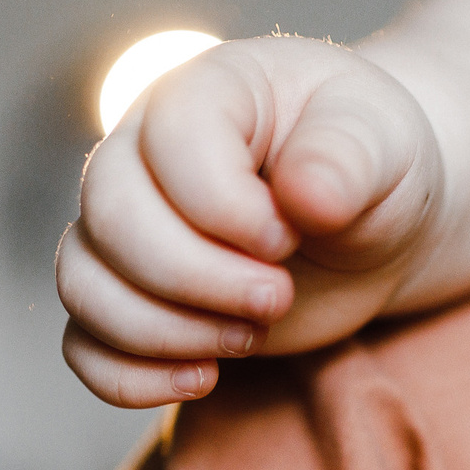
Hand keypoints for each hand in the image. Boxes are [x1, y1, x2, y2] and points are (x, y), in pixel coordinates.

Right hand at [56, 35, 443, 407]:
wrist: (373, 225)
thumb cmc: (376, 169)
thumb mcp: (386, 146)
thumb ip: (349, 159)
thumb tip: (305, 196)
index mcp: (205, 92)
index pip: (170, 143)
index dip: (225, 209)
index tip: (291, 236)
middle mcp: (143, 154)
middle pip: (111, 220)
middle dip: (198, 279)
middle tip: (279, 297)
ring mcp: (127, 230)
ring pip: (83, 285)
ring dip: (166, 332)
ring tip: (252, 335)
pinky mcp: (131, 298)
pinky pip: (82, 346)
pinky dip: (129, 378)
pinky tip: (206, 377)